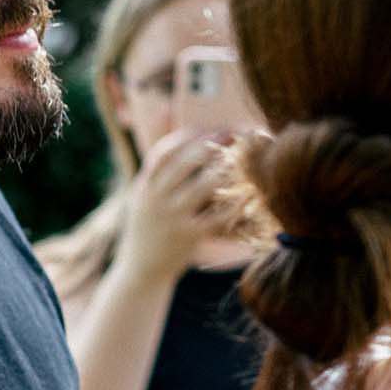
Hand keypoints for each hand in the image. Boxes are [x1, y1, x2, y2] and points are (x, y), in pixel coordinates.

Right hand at [118, 129, 232, 280]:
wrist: (140, 271)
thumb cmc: (148, 227)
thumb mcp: (143, 193)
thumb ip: (158, 163)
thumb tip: (168, 118)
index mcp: (145, 184)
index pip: (165, 150)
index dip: (190, 135)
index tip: (213, 127)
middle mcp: (156, 198)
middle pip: (186, 161)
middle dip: (214, 144)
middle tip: (237, 135)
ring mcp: (173, 217)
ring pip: (204, 184)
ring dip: (227, 169)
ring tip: (246, 159)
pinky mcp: (190, 236)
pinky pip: (217, 215)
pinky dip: (235, 203)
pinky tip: (250, 193)